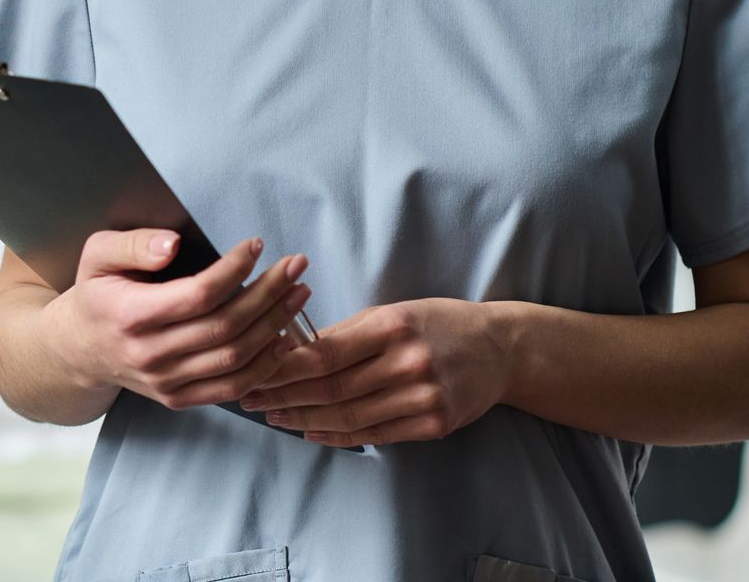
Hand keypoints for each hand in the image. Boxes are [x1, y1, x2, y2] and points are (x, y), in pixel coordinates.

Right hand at [45, 229, 311, 410]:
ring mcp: (166, 383)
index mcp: (130, 316)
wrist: (78, 350)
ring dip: (276, 326)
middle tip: (297, 265)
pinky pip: (232, 389)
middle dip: (269, 293)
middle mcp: (149, 356)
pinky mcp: (178, 399)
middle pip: (225, 327)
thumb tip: (174, 245)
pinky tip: (285, 337)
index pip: (198, 295)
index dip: (234, 270)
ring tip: (300, 294)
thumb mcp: (98, 255)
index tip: (257, 244)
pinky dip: (265, 366)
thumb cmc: (96, 292)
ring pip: (235, 359)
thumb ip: (135, 245)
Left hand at [237, 297, 509, 446]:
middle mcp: (409, 363)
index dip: (283, 367)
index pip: (325, 353)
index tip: (254, 372)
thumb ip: (345, 332)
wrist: (498, 349)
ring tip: (274, 418)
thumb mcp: (392, 312)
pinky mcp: (435, 424)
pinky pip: (375, 435)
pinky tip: (312, 432)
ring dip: (304, 420)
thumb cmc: (436, 323)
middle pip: (332, 388)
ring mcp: (424, 397)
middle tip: (250, 400)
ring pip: (350, 417)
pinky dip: (338, 436)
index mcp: (393, 326)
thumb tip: (290, 347)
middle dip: (284, 396)